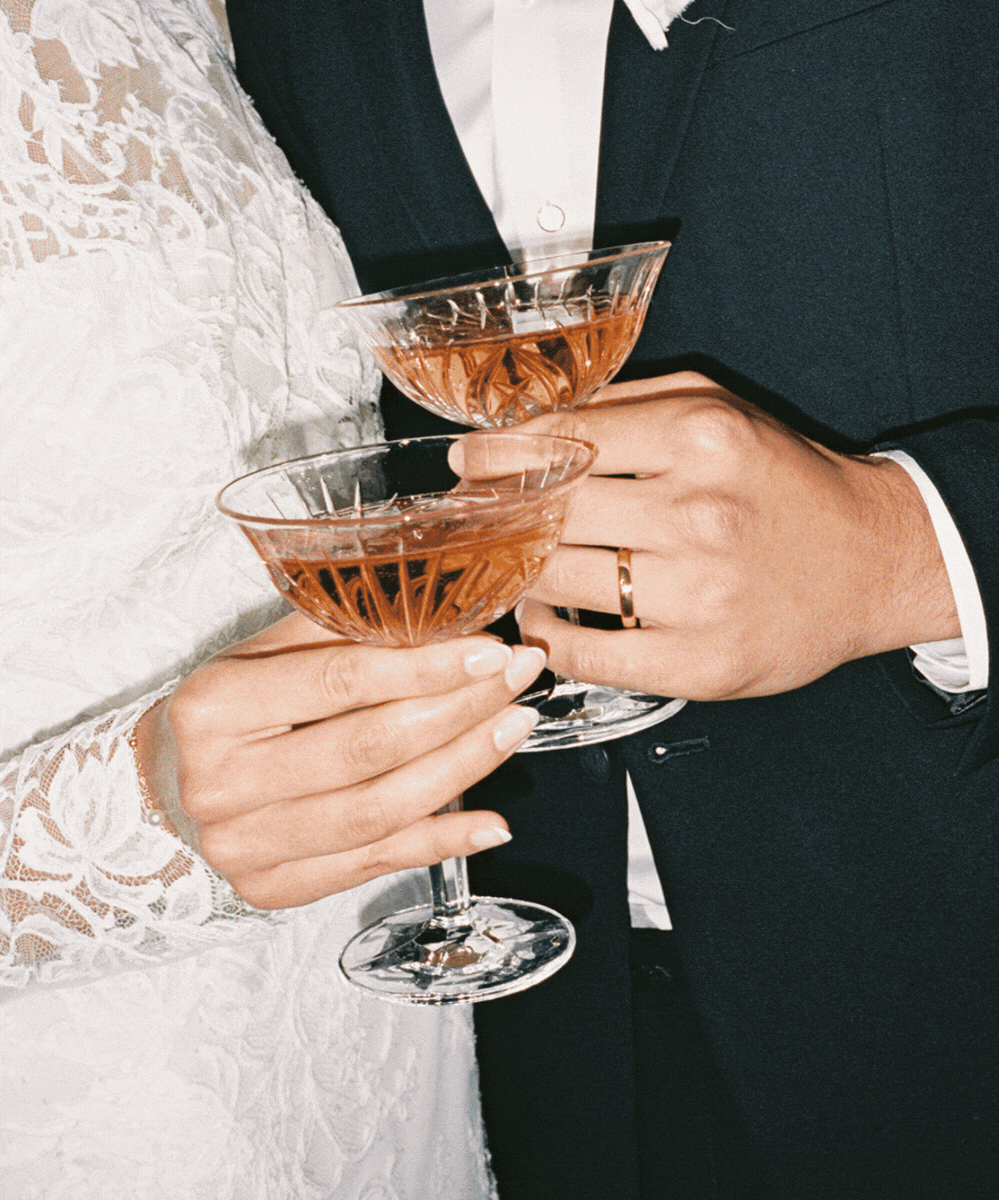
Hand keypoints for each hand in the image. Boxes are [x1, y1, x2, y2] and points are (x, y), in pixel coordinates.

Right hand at [133, 614, 545, 907]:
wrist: (162, 788)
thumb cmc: (227, 712)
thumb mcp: (260, 654)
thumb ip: (337, 632)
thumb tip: (439, 615)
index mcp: (215, 707)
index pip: (340, 682)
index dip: (425, 667)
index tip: (489, 649)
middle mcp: (223, 783)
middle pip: (369, 749)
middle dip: (460, 710)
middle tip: (518, 680)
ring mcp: (245, 846)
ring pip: (380, 812)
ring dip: (463, 769)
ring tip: (515, 728)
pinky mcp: (272, 888)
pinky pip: (374, 864)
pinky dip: (442, 843)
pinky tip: (492, 821)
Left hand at [511, 372, 958, 699]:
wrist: (870, 560)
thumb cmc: (783, 481)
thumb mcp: (717, 410)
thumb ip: (625, 408)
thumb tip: (526, 424)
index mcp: (700, 438)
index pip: (562, 441)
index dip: (496, 455)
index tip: (466, 464)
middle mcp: (699, 513)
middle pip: (551, 514)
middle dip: (497, 518)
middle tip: (477, 521)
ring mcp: (700, 594)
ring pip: (558, 583)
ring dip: (520, 578)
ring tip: (514, 569)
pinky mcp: (701, 662)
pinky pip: (588, 654)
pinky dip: (549, 639)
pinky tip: (544, 623)